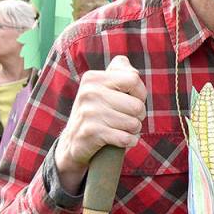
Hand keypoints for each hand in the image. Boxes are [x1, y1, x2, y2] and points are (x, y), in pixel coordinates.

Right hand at [55, 55, 146, 193]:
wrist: (73, 142)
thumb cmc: (98, 112)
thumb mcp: (104, 88)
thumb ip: (120, 72)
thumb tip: (134, 71)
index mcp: (93, 78)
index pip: (133, 79)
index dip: (140, 93)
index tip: (132, 99)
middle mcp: (89, 92)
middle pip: (137, 105)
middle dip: (138, 116)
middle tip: (126, 118)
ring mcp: (89, 112)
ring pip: (133, 123)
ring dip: (133, 130)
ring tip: (121, 128)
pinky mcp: (91, 132)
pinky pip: (126, 138)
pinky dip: (129, 141)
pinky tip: (120, 140)